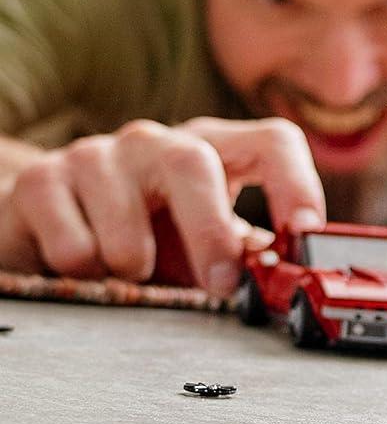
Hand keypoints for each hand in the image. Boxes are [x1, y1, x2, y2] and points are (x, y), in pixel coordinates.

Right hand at [0, 117, 324, 298]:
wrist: (47, 220)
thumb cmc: (141, 233)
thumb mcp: (198, 241)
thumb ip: (242, 252)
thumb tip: (286, 276)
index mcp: (210, 149)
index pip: (271, 141)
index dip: (297, 182)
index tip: (306, 232)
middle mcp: (155, 141)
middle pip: (195, 162)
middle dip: (211, 230)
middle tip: (220, 282)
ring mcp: (96, 154)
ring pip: (125, 210)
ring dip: (134, 261)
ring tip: (131, 273)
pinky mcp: (42, 182)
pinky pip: (73, 240)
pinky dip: (84, 270)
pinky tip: (85, 267)